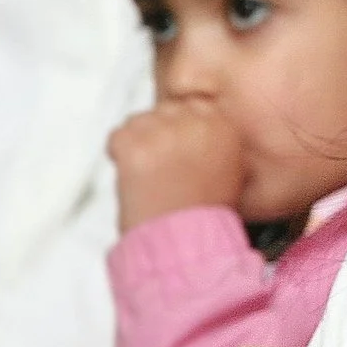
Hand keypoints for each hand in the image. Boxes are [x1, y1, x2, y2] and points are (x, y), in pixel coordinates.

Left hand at [108, 99, 244, 229]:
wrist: (184, 242)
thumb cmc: (206, 215)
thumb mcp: (230, 169)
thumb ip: (214, 139)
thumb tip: (194, 128)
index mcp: (222, 124)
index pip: (194, 105)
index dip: (181, 129)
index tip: (180, 149)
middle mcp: (193, 121)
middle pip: (165, 110)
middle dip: (159, 134)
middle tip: (163, 166)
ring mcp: (161, 131)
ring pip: (139, 121)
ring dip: (139, 142)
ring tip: (151, 174)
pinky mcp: (134, 144)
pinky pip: (117, 137)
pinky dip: (119, 155)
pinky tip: (135, 176)